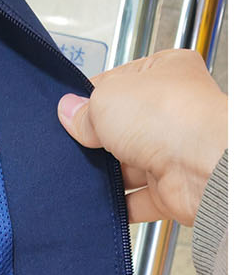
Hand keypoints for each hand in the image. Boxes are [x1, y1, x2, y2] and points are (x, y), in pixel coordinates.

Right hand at [57, 47, 225, 223]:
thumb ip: (83, 109)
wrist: (204, 166)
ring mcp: (175, 151)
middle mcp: (174, 112)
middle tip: (77, 139)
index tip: (71, 109)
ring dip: (106, 171)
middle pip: (122, 126)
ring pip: (128, 164)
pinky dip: (119, 202)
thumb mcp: (106, 99)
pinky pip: (139, 199)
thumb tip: (70, 113)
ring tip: (85, 168)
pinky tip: (101, 197)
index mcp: (166, 72)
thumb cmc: (173, 117)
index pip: (119, 82)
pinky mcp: (173, 189)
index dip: (92, 96)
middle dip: (98, 137)